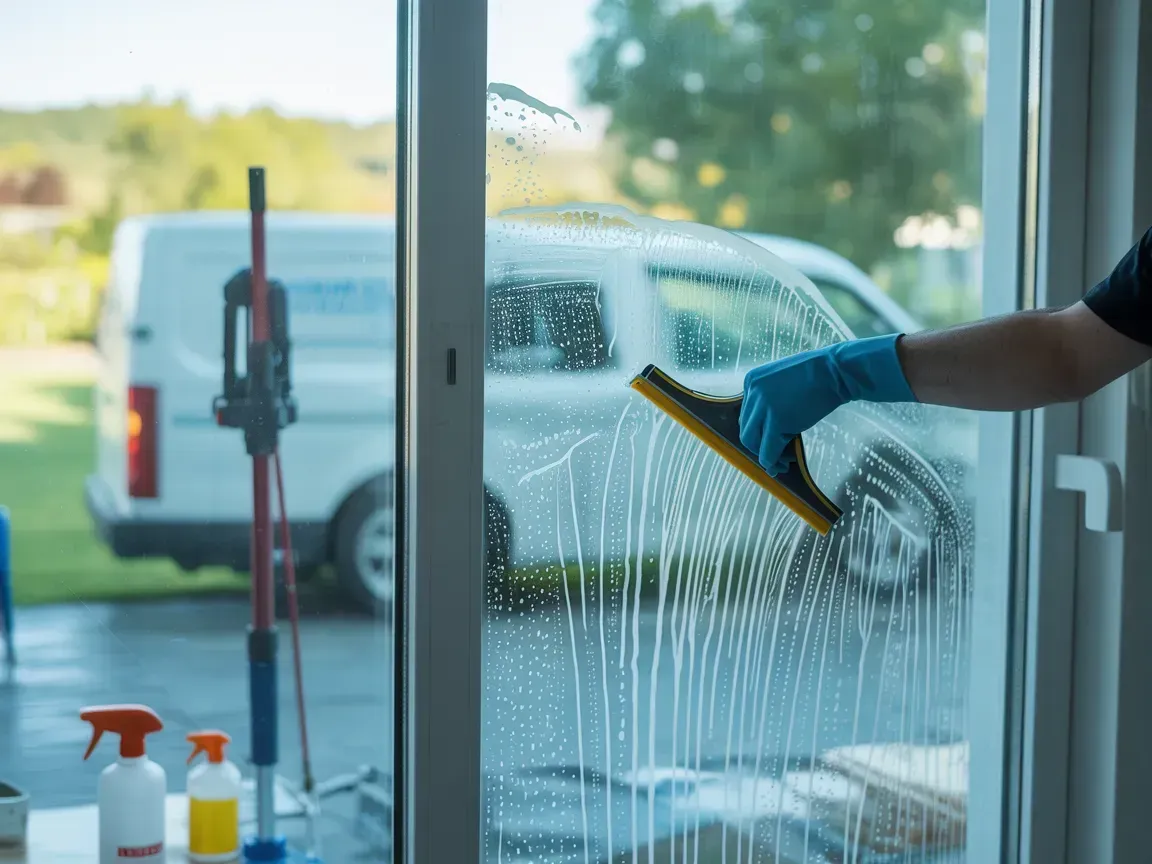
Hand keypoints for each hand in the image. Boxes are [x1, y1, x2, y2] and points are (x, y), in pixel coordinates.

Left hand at [739, 349, 847, 475]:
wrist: (836, 370)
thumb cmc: (818, 374)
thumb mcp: (784, 380)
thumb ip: (771, 398)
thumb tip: (770, 428)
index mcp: (752, 380)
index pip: (747, 415)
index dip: (759, 432)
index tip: (772, 441)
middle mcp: (752, 392)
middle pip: (747, 429)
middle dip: (760, 446)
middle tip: (777, 456)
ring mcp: (763, 406)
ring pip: (752, 442)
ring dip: (766, 455)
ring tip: (783, 462)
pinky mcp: (776, 421)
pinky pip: (768, 451)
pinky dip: (773, 462)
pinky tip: (783, 466)